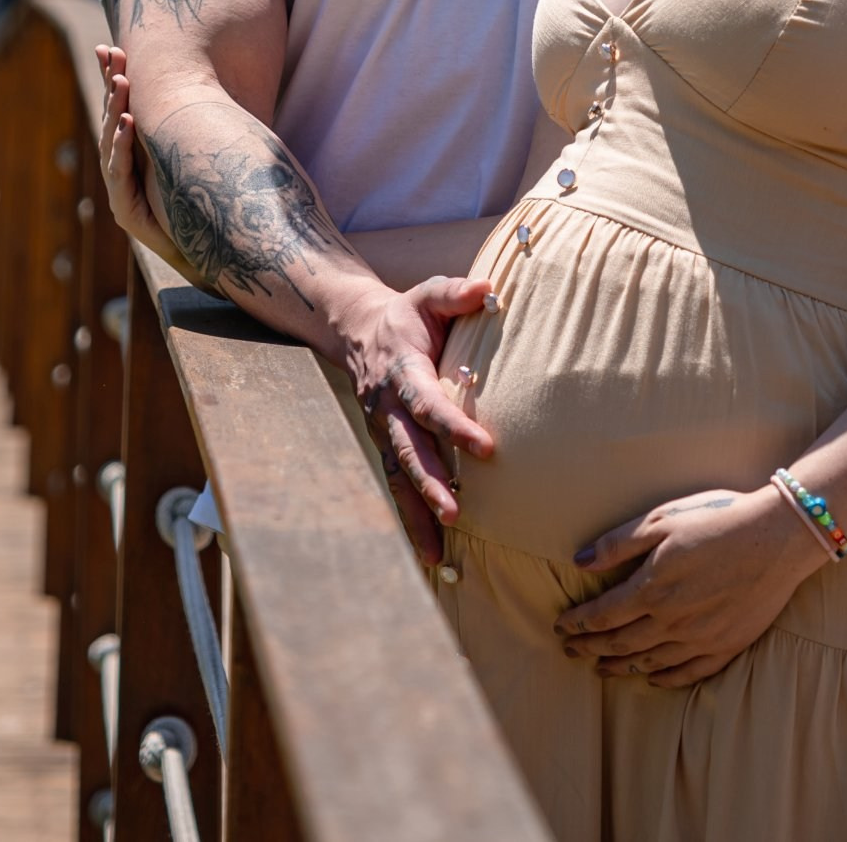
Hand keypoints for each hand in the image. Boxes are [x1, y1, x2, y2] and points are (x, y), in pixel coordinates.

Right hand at [93, 45, 187, 272]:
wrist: (209, 253)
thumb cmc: (204, 202)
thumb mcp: (198, 157)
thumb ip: (194, 127)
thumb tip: (212, 82)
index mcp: (137, 151)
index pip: (121, 108)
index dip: (113, 79)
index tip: (111, 46)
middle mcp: (124, 167)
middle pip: (111, 118)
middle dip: (111, 84)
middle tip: (111, 52)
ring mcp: (122, 188)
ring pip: (111, 141)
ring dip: (115, 109)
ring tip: (122, 81)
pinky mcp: (126, 210)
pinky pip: (120, 172)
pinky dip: (121, 146)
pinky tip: (126, 122)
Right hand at [330, 276, 497, 565]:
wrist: (357, 330)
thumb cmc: (406, 315)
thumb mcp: (427, 295)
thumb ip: (455, 293)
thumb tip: (489, 290)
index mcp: (403, 372)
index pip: (428, 403)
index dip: (454, 427)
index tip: (486, 449)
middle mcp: (388, 408)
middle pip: (409, 450)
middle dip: (431, 482)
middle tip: (456, 511)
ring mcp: (383, 431)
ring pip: (400, 476)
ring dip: (418, 513)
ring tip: (440, 551)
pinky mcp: (386, 446)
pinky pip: (397, 486)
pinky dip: (410, 522)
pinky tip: (431, 555)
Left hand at [554, 487, 823, 688]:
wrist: (778, 538)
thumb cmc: (719, 520)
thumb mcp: (663, 519)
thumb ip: (619, 543)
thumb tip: (579, 561)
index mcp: (652, 589)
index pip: (602, 615)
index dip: (578, 623)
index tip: (561, 626)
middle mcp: (672, 621)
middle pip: (620, 643)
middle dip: (590, 648)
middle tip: (570, 650)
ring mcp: (700, 638)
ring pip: (649, 662)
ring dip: (620, 667)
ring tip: (600, 668)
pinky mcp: (727, 646)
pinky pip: (688, 673)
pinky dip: (664, 678)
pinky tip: (652, 678)